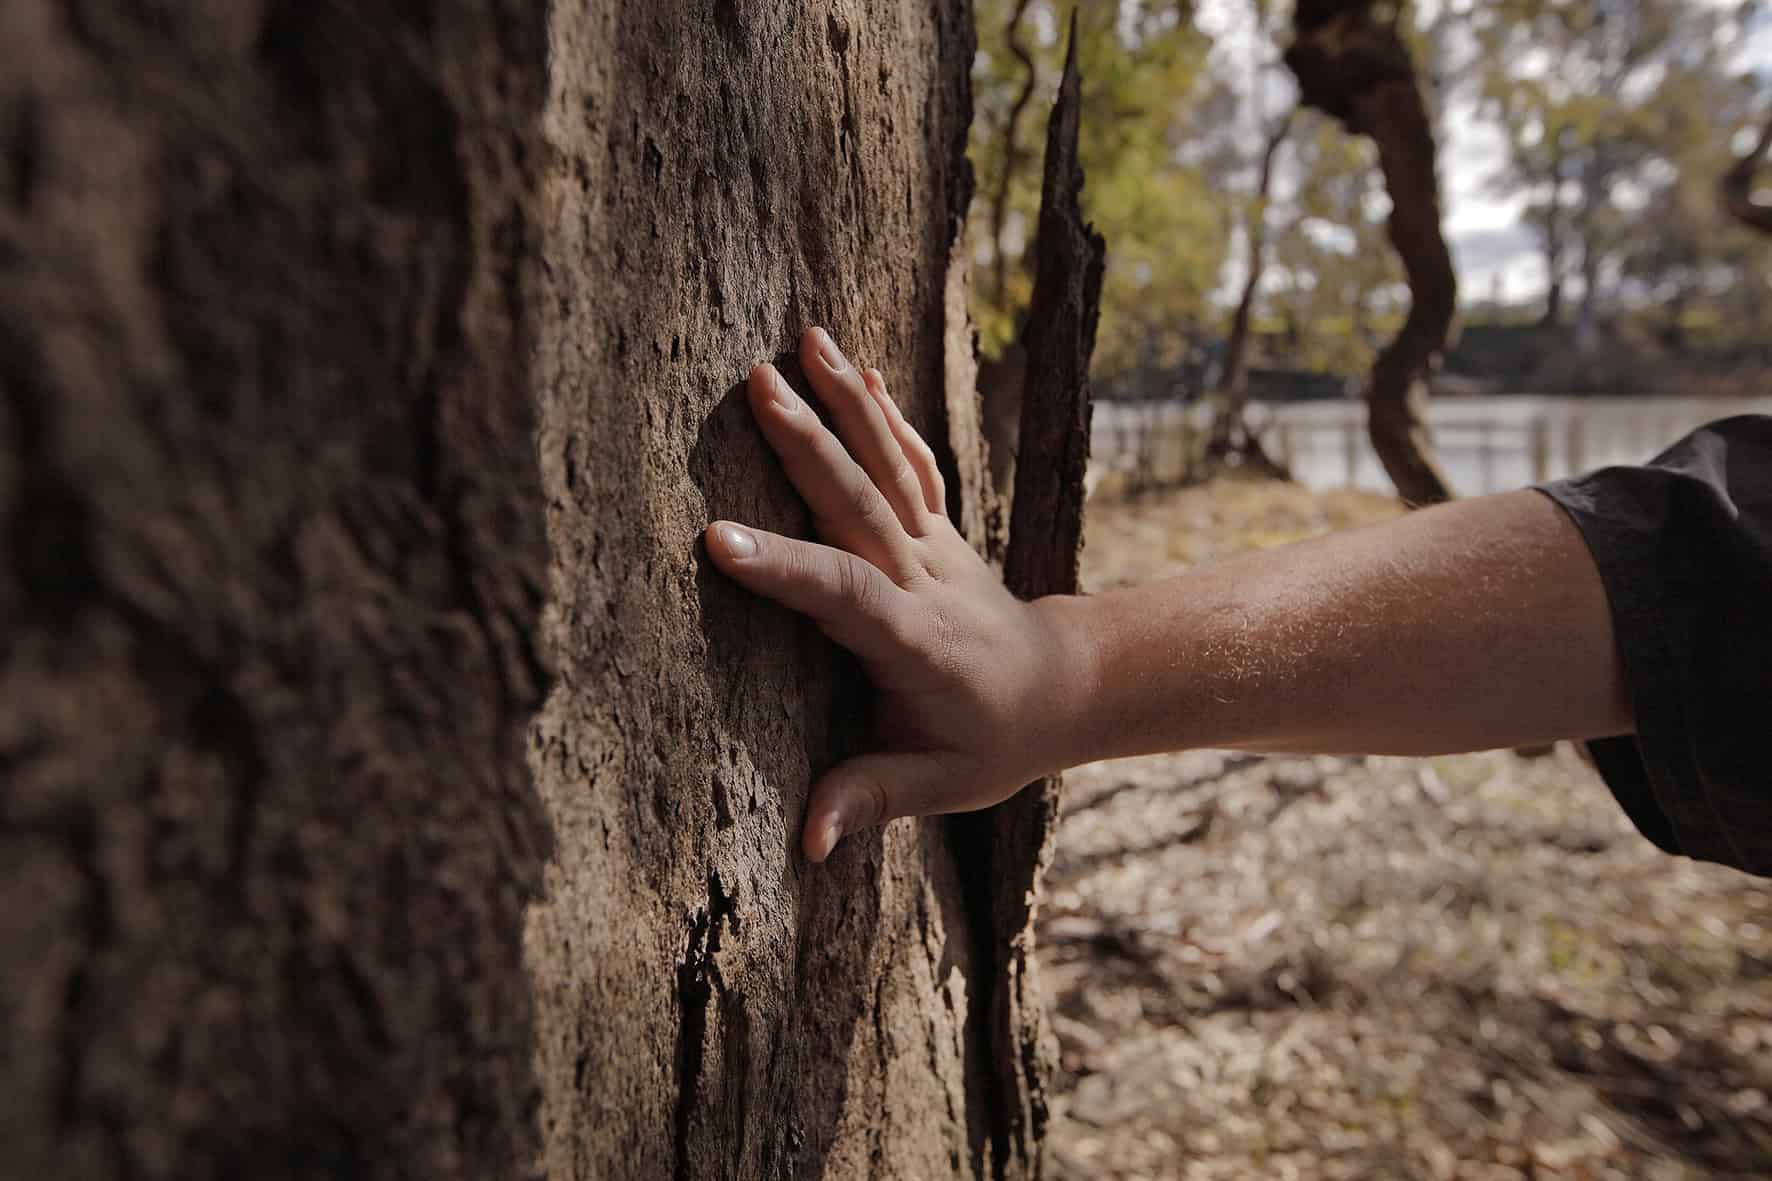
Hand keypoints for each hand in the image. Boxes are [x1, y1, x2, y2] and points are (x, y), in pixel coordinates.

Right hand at [705, 327, 1087, 861]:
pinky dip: (887, 416)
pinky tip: (859, 370)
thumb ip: (872, 801)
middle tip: (756, 385)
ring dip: (845, 402)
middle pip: (861, 503)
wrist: (1064, 688)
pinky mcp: (937, 527)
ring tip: (802, 341)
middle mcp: (924, 578)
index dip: (783, 567)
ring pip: (888, 464)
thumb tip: (808, 844)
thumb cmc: (995, 741)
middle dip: (809, 443)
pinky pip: (913, 462)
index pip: (842, 594)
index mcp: (913, 641)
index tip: (717, 538)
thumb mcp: (940, 786)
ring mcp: (934, 544)